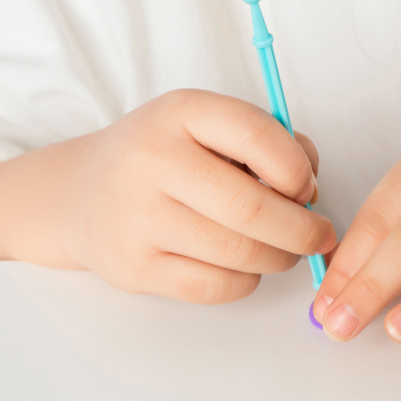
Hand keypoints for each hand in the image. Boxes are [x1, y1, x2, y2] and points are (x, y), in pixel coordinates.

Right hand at [0, 89, 335, 302]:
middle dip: (303, 230)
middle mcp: (153, 160)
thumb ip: (269, 143)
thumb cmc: (165, 157)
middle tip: (319, 235)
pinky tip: (243, 265)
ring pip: (241, 254)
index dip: (298, 169)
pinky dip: (247, 281)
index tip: (306, 186)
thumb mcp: (207, 126)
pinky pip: (218, 287)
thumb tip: (310, 192)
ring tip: (283, 249)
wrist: (81, 193)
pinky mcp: (135, 269)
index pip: (257, 135)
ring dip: (281, 258)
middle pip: (253, 209)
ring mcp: (139, 219)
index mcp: (180, 113)